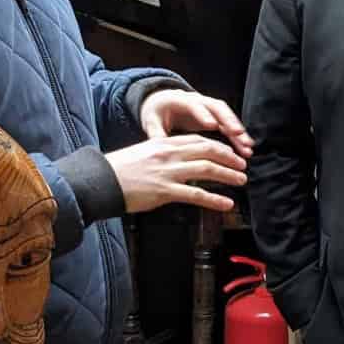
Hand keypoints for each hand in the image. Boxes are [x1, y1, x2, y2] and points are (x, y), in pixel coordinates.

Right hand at [106, 134, 247, 213]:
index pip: (198, 140)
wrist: (101, 181)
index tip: (231, 152)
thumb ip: (163, 154)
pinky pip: (196, 194)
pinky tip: (226, 203)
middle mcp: (169, 154)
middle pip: (208, 151)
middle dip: (229, 158)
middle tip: (242, 165)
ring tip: (241, 181)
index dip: (218, 146)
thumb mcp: (144, 152)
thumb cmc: (119, 169)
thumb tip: (180, 159)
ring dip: (228, 175)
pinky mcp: (164, 192)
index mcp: (164, 143)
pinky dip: (214, 199)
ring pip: (206, 169)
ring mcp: (168, 173)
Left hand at [140, 89, 253, 158]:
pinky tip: (246, 148)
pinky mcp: (215, 118)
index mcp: (181, 100)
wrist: (162, 103)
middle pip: (217, 108)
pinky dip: (238, 137)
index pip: (194, 105)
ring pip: (227, 117)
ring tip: (247, 146)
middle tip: (238, 133)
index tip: (211, 125)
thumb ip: (155, 133)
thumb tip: (160, 148)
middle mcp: (199, 101)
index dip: (203, 114)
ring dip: (238, 131)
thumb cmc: (156, 113)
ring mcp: (209, 109)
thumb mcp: (151, 121)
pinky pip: (229, 126)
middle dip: (229, 120)